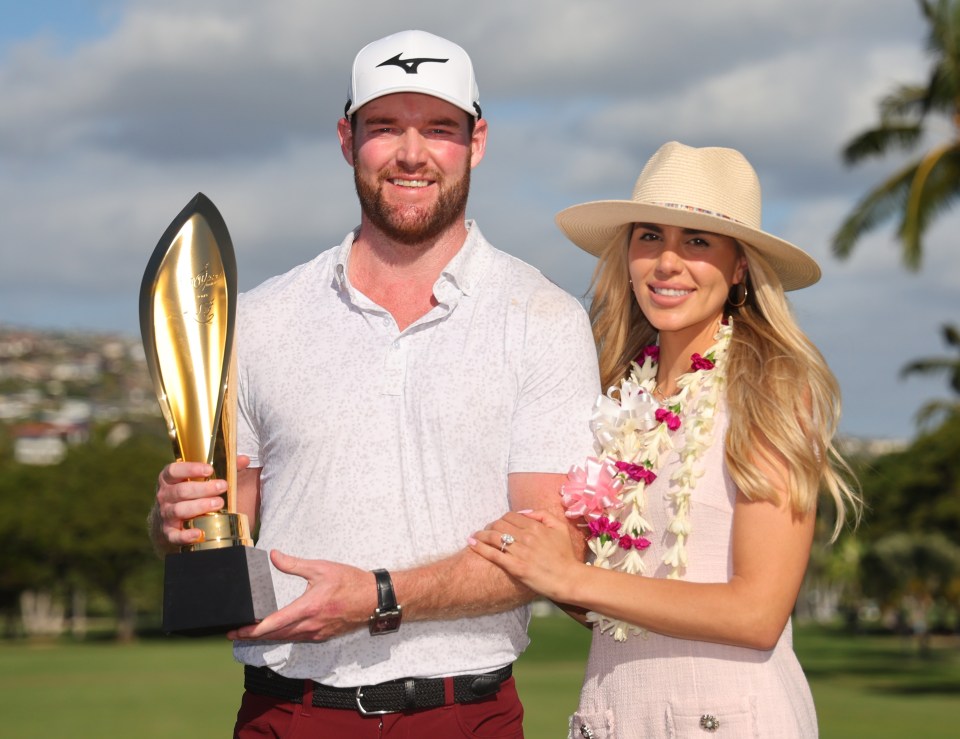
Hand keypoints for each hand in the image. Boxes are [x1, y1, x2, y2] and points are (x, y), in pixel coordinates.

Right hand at [154, 455, 250, 548]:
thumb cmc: (193, 493)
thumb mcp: (202, 478)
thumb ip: (225, 468)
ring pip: (179, 510)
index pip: (174, 470)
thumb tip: (244, 459)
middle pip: (181, 491)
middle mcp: (164, 496)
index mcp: (169, 479)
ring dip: (199, 507)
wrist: (174, 519)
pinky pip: (174, 535)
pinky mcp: (169, 532)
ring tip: (219, 503)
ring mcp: (166, 514)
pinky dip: (186, 536)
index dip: (190, 469)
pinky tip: (199, 533)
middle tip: (222, 486)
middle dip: (203, 488)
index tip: (210, 469)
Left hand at [227, 551, 375, 641]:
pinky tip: (276, 631)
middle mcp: (310, 625)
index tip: (238, 630)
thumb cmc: (350, 582)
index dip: (253, 630)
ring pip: (285, 638)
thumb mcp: (321, 568)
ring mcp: (316, 633)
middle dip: (252, 636)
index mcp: (308, 608)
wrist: (373, 599)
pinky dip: (282, 636)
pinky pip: (296, 638)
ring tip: (249, 634)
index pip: (275, 623)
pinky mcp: (322, 636)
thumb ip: (294, 564)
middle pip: (275, 635)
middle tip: (234, 633)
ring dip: (267, 637)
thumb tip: (274, 555)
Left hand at [469, 510, 581, 602]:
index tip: (496, 525)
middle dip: (489, 526)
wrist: (568, 579)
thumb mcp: (560, 527)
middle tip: (484, 532)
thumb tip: (524, 512)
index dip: (500, 519)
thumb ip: (543, 515)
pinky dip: (480, 547)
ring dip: (480, 535)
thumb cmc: (565, 555)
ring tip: (474, 537)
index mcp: (535, 526)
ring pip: (493, 537)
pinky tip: (471, 544)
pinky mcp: (515, 567)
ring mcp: (520, 552)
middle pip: (499, 524)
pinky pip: (493, 554)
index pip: (510, 516)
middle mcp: (526, 537)